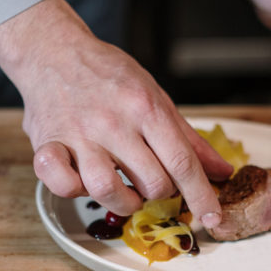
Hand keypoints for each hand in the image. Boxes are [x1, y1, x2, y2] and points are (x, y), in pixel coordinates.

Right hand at [0, 0, 232, 225]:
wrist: (54, 51)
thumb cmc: (109, 77)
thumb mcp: (156, 97)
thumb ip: (189, 139)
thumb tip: (222, 171)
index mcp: (146, 108)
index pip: (182, 162)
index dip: (202, 195)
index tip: (213, 219)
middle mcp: (114, 123)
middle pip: (153, 183)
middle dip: (161, 193)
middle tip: (151, 182)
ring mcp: (79, 135)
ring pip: (107, 190)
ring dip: (124, 202)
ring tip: (124, 190)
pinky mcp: (48, 144)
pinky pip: (60, 182)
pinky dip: (72, 189)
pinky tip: (81, 180)